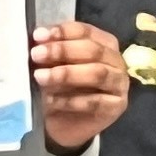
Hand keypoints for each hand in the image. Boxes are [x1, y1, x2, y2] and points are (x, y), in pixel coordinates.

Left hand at [32, 20, 132, 153]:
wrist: (65, 124)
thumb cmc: (61, 88)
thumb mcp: (53, 66)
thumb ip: (50, 52)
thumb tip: (38, 40)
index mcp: (103, 43)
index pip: (86, 31)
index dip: (62, 32)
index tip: (38, 36)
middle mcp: (116, 61)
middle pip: (93, 50)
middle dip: (62, 51)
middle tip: (36, 55)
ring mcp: (119, 84)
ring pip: (97, 73)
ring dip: (66, 74)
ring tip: (40, 77)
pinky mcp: (115, 107)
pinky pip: (94, 101)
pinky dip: (70, 100)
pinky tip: (50, 100)